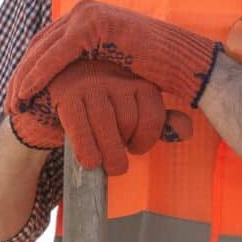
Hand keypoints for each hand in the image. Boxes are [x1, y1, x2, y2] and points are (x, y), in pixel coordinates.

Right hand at [7, 58, 192, 173]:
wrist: (54, 98)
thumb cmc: (100, 109)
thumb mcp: (132, 112)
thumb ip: (160, 122)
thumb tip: (187, 131)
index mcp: (137, 78)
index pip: (153, 115)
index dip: (146, 141)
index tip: (133, 148)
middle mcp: (115, 76)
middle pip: (130, 120)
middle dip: (123, 148)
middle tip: (115, 160)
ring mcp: (90, 82)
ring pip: (107, 124)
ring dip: (107, 154)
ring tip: (103, 166)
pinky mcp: (66, 94)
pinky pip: (81, 127)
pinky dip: (87, 150)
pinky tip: (89, 162)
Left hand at [10, 0, 219, 109]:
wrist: (182, 64)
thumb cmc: (153, 71)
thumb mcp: (112, 67)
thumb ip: (90, 65)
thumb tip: (68, 85)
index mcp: (85, 17)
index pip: (45, 45)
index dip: (27, 72)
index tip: (18, 99)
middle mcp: (83, 10)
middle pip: (39, 46)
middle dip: (20, 77)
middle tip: (9, 106)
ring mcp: (88, 14)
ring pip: (43, 49)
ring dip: (24, 79)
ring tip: (15, 105)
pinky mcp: (93, 25)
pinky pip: (57, 54)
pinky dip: (39, 75)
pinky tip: (28, 94)